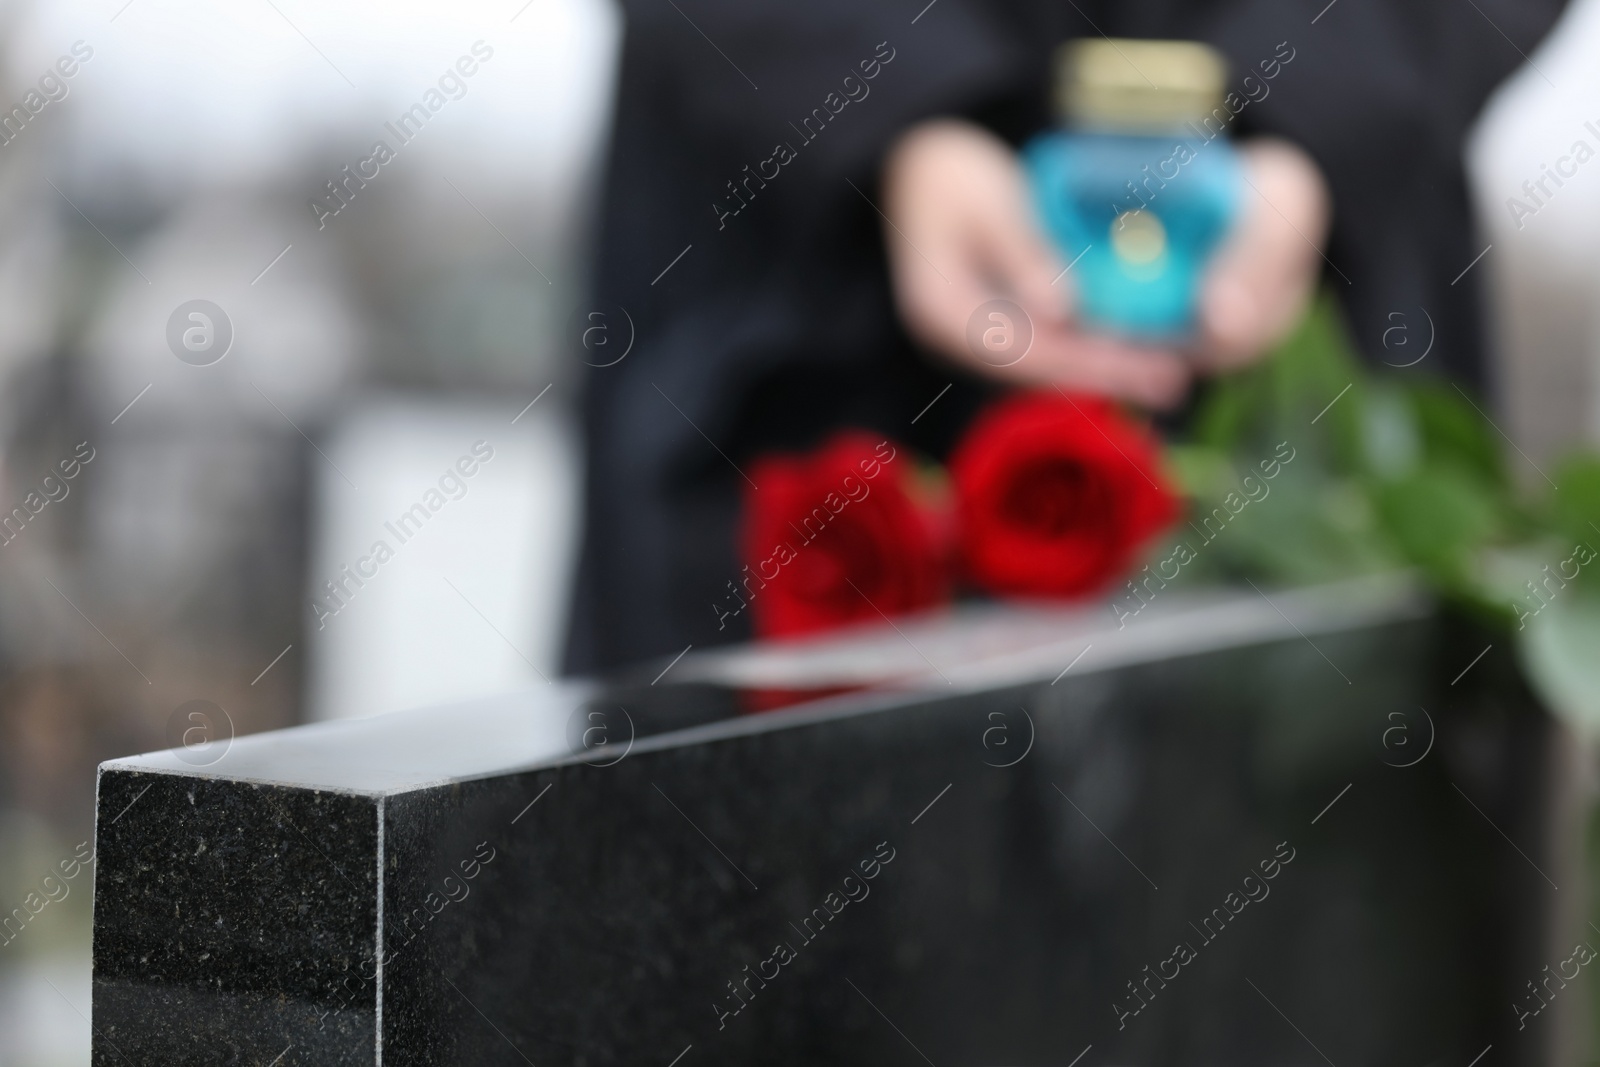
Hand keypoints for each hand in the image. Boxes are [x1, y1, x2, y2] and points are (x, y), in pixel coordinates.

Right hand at [879, 120, 1330, 406]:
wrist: (914, 167)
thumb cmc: (948, 173)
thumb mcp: (986, 202)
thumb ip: (1022, 254)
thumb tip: (1064, 312)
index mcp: (942, 311)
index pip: (1024, 351)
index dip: (1089, 362)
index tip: (1147, 365)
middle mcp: (954, 337)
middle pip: (1040, 367)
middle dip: (1108, 374)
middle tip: (1173, 380)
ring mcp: (970, 336)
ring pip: (1047, 360)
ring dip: (1104, 366)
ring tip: (1165, 370)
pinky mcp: (992, 324)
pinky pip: (1046, 342)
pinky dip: (1089, 344)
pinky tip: (1131, 346)